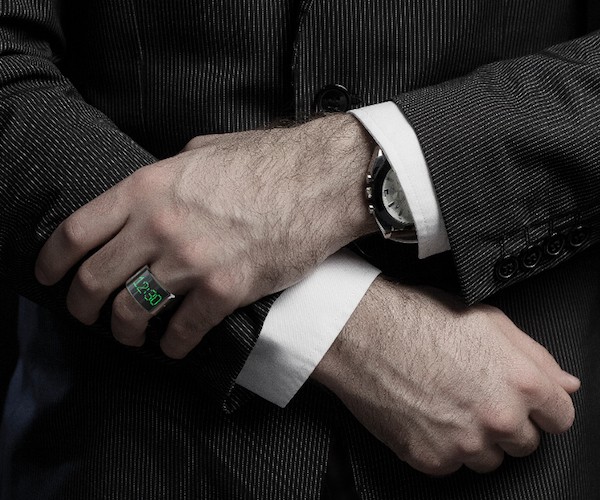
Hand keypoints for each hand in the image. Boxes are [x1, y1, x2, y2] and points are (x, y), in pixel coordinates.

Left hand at [35, 114, 376, 357]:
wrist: (319, 181)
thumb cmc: (267, 162)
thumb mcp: (203, 151)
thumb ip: (168, 173)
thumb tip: (157, 192)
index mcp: (148, 188)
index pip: (77, 233)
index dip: (53, 262)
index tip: (50, 277)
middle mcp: (160, 227)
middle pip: (95, 280)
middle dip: (82, 306)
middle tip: (87, 315)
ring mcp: (191, 261)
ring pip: (132, 312)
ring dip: (124, 331)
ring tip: (129, 335)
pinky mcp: (226, 290)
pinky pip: (183, 331)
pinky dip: (173, 345)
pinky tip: (174, 346)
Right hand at [312, 277, 578, 475]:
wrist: (361, 334)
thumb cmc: (416, 320)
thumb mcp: (486, 321)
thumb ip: (535, 356)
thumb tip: (564, 383)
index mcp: (521, 382)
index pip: (561, 417)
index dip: (540, 407)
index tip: (523, 401)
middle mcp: (498, 417)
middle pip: (526, 443)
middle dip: (507, 423)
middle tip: (474, 395)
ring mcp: (465, 443)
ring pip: (489, 459)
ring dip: (475, 439)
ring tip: (446, 404)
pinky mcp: (432, 459)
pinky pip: (452, 465)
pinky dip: (442, 446)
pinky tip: (426, 414)